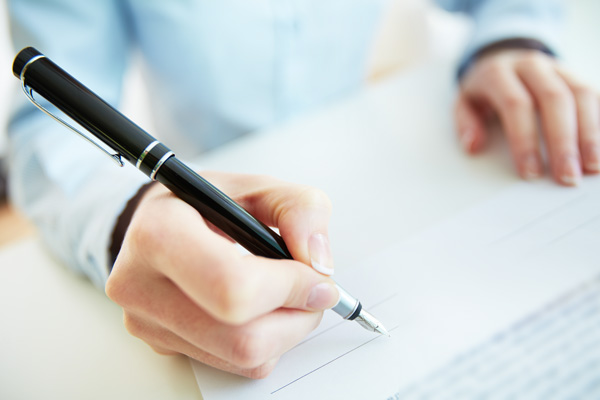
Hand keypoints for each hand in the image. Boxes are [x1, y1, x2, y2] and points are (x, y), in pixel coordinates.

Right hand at [105, 172, 338, 377]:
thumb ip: (299, 209)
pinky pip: (236, 367)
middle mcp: (142, 286)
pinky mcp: (164, 348)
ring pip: (245, 359)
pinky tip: (261, 310)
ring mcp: (149, 324)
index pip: (232, 287)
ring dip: (287, 331)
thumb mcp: (256, 186)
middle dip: (296, 317)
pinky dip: (267, 343)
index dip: (288, 287)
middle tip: (312, 290)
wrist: (159, 225)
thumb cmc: (206, 205)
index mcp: (159, 234)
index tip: (314, 275)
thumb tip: (318, 263)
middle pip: (243, 338)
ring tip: (288, 295)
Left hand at [455, 49, 599, 184]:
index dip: (525, 140)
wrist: (503, 55)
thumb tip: (473, 146)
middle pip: (555, 99)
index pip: (516, 105)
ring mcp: (559, 67)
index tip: (531, 172)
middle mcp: (532, 65)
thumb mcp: (463, 102)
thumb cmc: (484, 89)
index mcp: (499, 72)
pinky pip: (596, 93)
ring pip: (582, 94)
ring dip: (591, 133)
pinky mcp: (577, 75)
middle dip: (563, 141)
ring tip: (593, 166)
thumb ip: (465, 123)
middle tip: (567, 176)